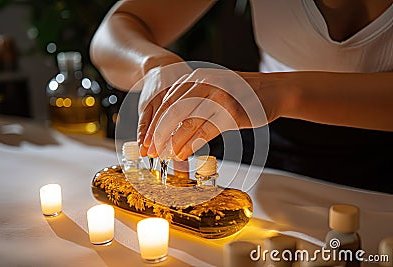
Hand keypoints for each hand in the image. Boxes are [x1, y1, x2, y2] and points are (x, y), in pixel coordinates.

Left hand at [143, 68, 267, 159]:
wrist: (275, 91)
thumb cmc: (243, 95)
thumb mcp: (214, 92)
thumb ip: (194, 106)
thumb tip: (174, 132)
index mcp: (196, 78)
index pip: (167, 102)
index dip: (154, 123)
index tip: (146, 140)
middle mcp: (205, 82)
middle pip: (172, 111)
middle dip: (158, 134)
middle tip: (151, 151)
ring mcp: (218, 95)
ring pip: (187, 121)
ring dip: (173, 141)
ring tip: (165, 156)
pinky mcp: (230, 110)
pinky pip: (205, 129)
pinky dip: (191, 143)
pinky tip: (182, 154)